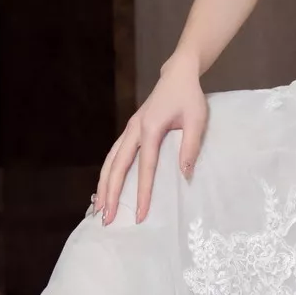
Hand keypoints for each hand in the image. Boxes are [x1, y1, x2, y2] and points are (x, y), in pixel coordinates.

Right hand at [92, 55, 207, 224]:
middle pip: (117, 167)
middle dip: (110, 193)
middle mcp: (134, 130)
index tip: (141, 214)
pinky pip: (113, 155)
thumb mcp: (197, 119)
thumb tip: (185, 175)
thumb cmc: (189, 97)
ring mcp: (129, 130)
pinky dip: (107, 172)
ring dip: (103, 185)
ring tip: (98, 207)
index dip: (142, 192)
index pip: (145, 168)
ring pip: (110, 161)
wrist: (178, 76)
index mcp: (150, 128)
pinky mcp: (130, 131)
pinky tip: (104, 187)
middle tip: (106, 218)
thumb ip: (191, 146)